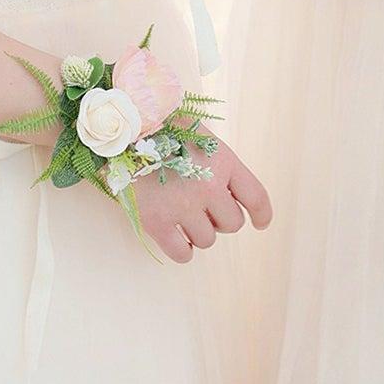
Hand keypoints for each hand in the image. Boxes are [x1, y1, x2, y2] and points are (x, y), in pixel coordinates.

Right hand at [132, 138, 272, 263]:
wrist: (120, 130)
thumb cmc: (162, 129)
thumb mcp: (200, 137)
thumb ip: (219, 166)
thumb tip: (229, 197)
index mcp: (222, 161)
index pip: (256, 197)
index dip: (262, 214)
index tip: (260, 223)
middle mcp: (208, 186)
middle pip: (232, 223)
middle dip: (220, 218)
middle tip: (200, 204)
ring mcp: (182, 206)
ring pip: (207, 240)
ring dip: (198, 231)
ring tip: (181, 211)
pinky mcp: (156, 222)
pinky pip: (182, 253)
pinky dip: (182, 249)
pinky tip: (175, 236)